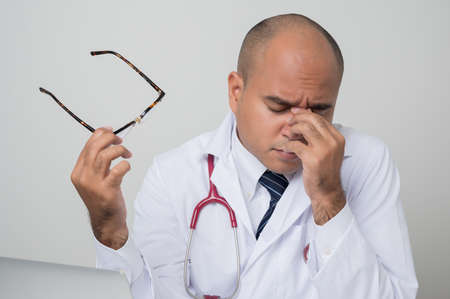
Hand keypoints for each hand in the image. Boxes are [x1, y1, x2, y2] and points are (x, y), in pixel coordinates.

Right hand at [71, 127, 131, 248]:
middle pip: (95, 147)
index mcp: (78, 172)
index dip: (100, 134)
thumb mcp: (94, 179)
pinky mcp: (107, 191)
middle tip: (120, 140)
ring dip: (119, 150)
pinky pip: (118, 170)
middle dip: (109, 138)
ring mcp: (94, 184)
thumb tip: (106, 139)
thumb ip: (96, 162)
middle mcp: (84, 177)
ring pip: (105, 155)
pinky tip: (127, 167)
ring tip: (126, 154)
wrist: (106, 222)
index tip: (111, 131)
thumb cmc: (103, 198)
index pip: (87, 146)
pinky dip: (125, 164)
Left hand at [282, 108, 345, 224]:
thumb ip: (319, 135)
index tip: (294, 112)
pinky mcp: (313, 159)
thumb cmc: (324, 172)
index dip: (305, 113)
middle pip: (313, 120)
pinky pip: (296, 144)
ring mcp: (324, 150)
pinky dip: (288, 144)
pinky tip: (285, 148)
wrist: (327, 192)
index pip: (320, 119)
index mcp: (338, 138)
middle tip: (289, 122)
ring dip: (292, 129)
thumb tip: (307, 116)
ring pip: (304, 128)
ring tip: (286, 134)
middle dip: (298, 118)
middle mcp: (333, 142)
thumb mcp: (327, 150)